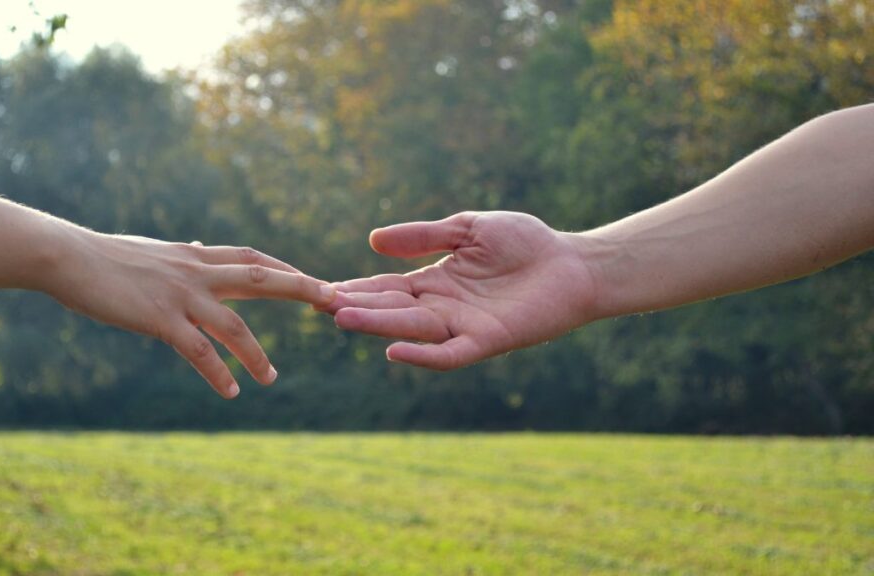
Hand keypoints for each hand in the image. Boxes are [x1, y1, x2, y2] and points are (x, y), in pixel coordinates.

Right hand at [45, 231, 335, 398]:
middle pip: (261, 277)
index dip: (287, 269)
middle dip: (301, 288)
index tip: (316, 281)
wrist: (66, 257)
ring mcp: (180, 295)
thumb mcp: (154, 251)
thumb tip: (197, 244)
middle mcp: (196, 271)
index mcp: (195, 256)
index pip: (253, 258)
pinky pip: (198, 351)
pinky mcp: (159, 319)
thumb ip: (181, 254)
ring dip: (258, 353)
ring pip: (234, 325)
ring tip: (273, 379)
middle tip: (334, 302)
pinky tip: (231, 392)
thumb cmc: (106, 257)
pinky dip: (218, 372)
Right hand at [323, 211, 599, 369]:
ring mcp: (463, 326)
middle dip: (357, 307)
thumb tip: (372, 241)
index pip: (386, 287)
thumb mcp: (467, 228)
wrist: (574, 263)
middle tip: (318, 304)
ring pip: (412, 329)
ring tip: (342, 318)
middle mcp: (442, 308)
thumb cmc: (526, 243)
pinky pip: (449, 354)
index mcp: (434, 282)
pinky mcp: (488, 341)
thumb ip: (423, 236)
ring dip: (377, 326)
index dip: (356, 288)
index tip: (319, 288)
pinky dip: (423, 355)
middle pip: (391, 309)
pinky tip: (394, 351)